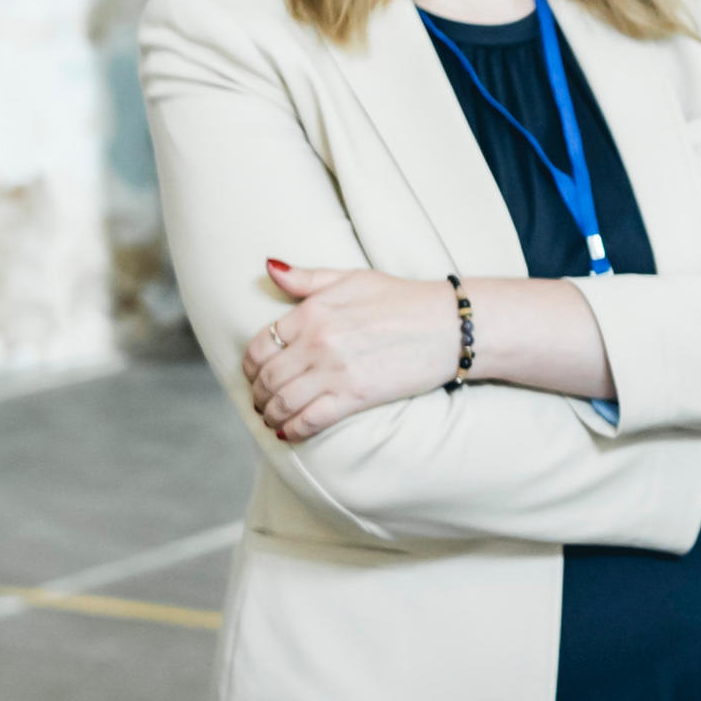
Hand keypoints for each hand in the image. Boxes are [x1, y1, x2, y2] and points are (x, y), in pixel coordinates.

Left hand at [245, 261, 451, 440]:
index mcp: (312, 312)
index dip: (250, 366)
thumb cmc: (403, 299)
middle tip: (261, 402)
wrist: (449, 325)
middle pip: (267, 377)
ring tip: (273, 419)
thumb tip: (269, 269)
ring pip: (283, 401)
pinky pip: (310, 419)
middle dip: (258, 394)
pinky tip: (290, 432)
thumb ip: (307, 279)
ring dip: (271, 415)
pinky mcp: (355, 396)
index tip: (254, 375)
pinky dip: (294, 429)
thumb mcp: (352, 278)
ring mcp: (334, 371)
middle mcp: (317, 341)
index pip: (261, 345)